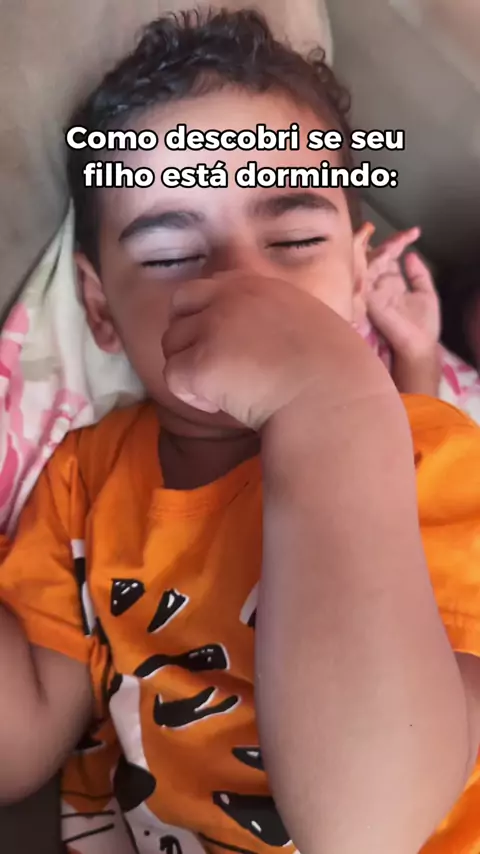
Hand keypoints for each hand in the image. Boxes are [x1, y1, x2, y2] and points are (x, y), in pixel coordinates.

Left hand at [162, 273, 389, 429]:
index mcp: (257, 285)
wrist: (333, 397)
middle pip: (177, 309)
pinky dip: (192, 396)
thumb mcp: (309, 321)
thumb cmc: (335, 372)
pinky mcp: (202, 363)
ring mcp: (212, 328)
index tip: (226, 346)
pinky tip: (224, 405)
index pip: (205, 289)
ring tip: (228, 391)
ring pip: (172, 346)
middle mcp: (229, 298)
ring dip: (192, 370)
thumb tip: (261, 337)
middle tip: (215, 369)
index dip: (205, 318)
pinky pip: (173, 378)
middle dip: (187, 338)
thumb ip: (276, 316)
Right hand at [366, 228, 440, 361]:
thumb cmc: (423, 324)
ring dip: (381, 252)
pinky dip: (371, 265)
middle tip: (402, 238)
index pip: (390, 257)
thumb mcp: (426, 293)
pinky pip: (364, 278)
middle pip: (377, 257)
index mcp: (392, 283)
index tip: (414, 233)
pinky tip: (383, 255)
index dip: (399, 242)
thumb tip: (411, 254)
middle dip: (389, 244)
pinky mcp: (367, 300)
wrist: (418, 345)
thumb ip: (418, 274)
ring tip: (396, 243)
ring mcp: (372, 292)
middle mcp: (379, 285)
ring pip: (369, 264)